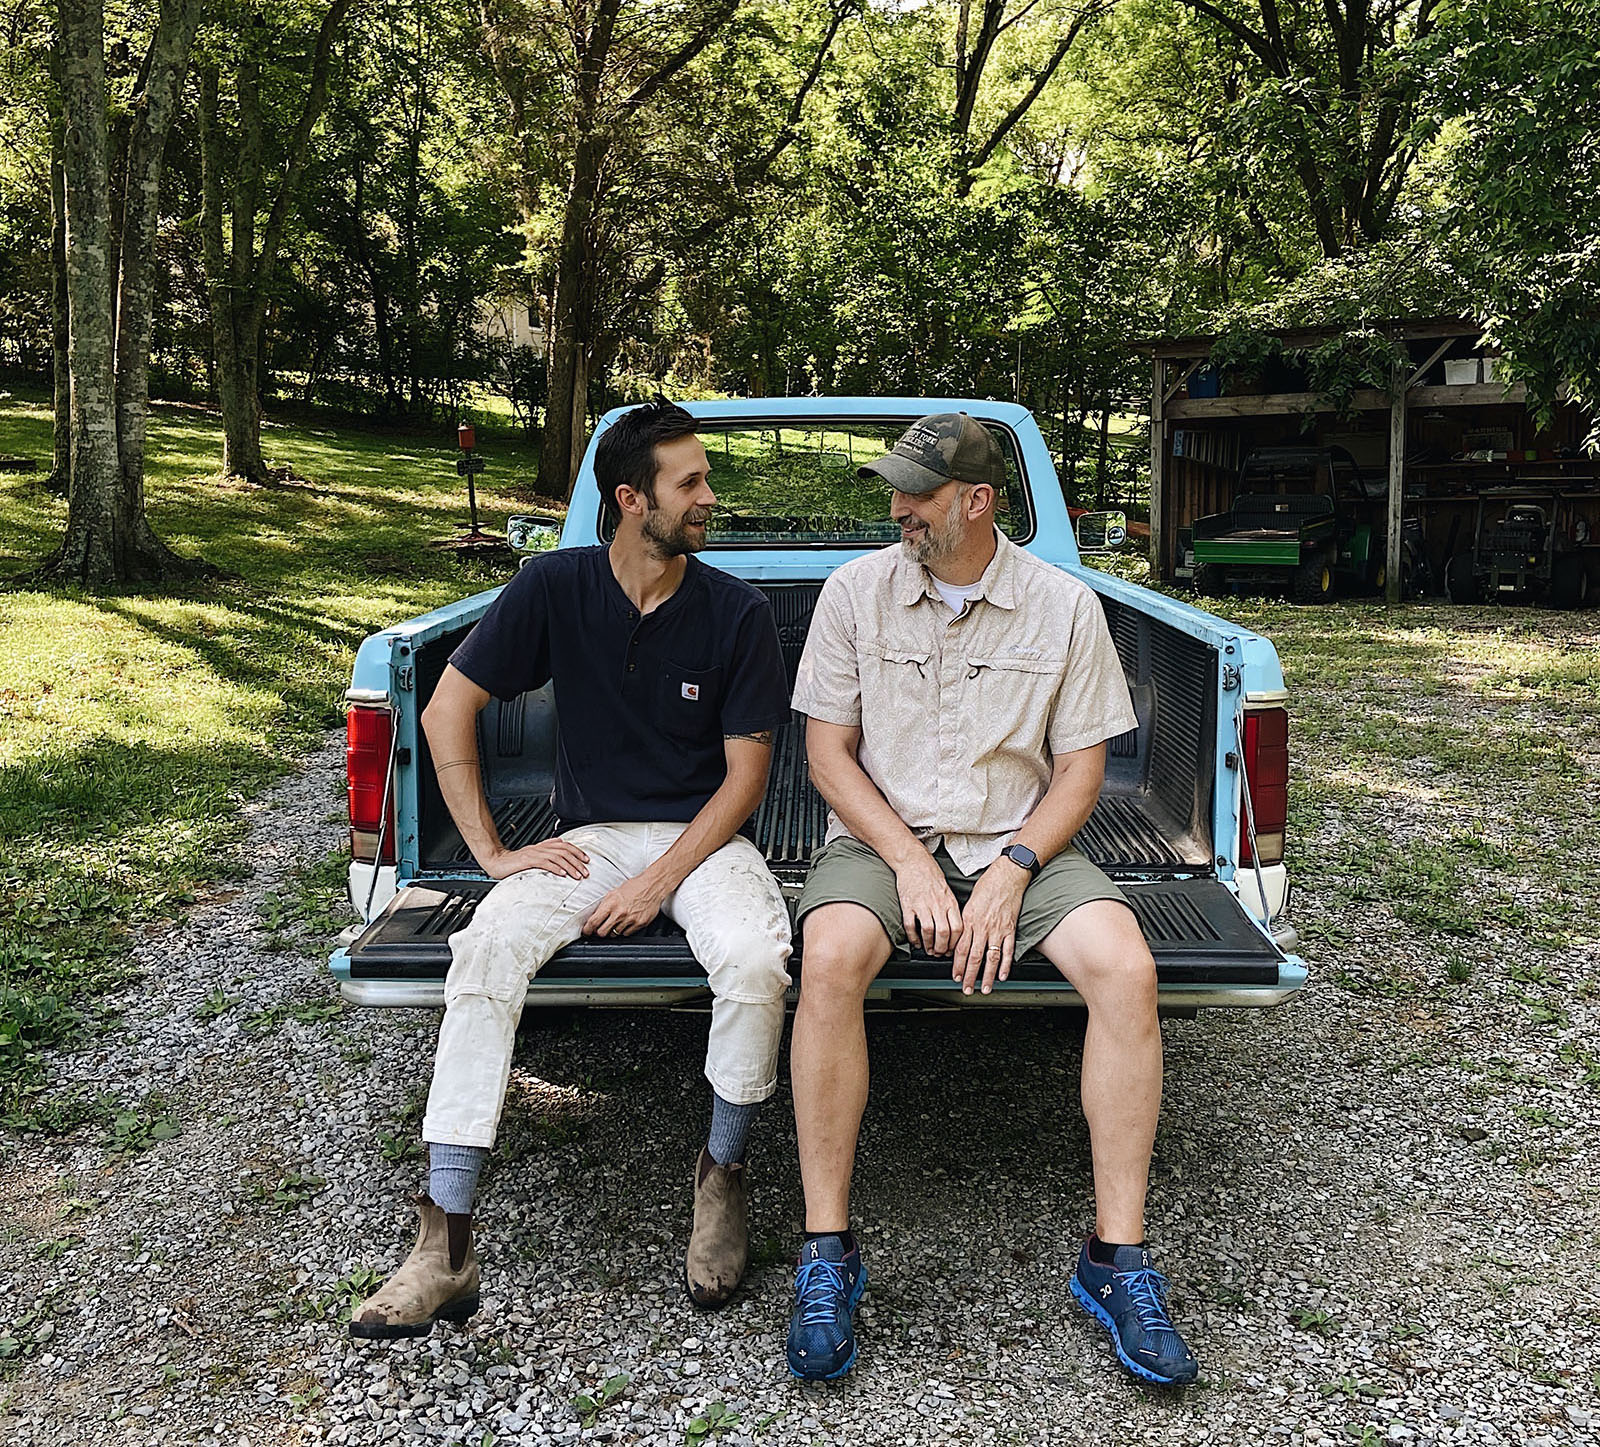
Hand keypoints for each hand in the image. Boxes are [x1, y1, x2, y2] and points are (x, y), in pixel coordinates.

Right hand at [484, 838, 588, 880]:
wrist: (496, 861)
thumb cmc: (514, 862)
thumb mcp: (533, 856)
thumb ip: (546, 852)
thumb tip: (561, 846)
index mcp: (542, 846)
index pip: (565, 845)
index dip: (577, 851)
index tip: (587, 860)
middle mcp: (540, 848)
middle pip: (564, 851)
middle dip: (577, 861)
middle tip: (586, 872)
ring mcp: (534, 853)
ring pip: (557, 857)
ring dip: (570, 866)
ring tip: (578, 875)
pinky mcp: (527, 861)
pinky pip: (545, 863)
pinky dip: (556, 868)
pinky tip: (563, 874)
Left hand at [582, 873, 669, 937]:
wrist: (652, 886)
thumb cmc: (634, 887)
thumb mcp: (614, 893)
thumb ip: (604, 905)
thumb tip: (595, 916)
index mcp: (611, 903)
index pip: (594, 921)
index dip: (587, 929)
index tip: (586, 932)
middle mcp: (620, 913)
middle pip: (602, 932)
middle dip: (599, 932)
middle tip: (601, 928)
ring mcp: (630, 919)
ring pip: (614, 934)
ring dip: (613, 931)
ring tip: (618, 921)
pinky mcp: (639, 924)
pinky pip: (627, 934)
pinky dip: (624, 930)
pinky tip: (627, 922)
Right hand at [894, 850, 963, 955]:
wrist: (913, 861)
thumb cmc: (930, 875)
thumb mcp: (947, 890)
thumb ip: (951, 908)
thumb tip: (954, 927)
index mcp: (949, 901)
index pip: (958, 927)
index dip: (955, 942)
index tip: (952, 949)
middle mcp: (937, 904)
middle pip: (944, 932)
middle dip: (942, 947)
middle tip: (939, 953)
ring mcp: (922, 904)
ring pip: (929, 930)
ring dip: (929, 944)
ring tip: (928, 950)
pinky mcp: (908, 904)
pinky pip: (910, 925)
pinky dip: (913, 937)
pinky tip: (915, 941)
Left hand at [952, 860, 1027, 994]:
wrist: (1007, 875)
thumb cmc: (988, 886)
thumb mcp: (969, 903)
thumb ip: (965, 922)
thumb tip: (959, 939)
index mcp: (970, 920)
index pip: (961, 948)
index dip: (958, 965)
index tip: (955, 976)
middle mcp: (983, 926)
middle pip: (975, 956)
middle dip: (970, 975)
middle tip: (966, 989)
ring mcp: (998, 929)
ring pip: (991, 957)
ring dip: (987, 976)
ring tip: (984, 988)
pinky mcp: (1011, 928)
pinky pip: (1008, 950)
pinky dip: (1005, 965)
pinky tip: (1002, 975)